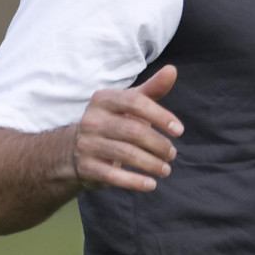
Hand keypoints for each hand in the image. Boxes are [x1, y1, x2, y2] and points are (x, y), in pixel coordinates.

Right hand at [72, 64, 181, 190]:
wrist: (76, 149)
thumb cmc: (113, 122)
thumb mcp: (129, 104)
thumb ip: (152, 89)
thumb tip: (172, 70)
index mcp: (104, 99)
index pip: (136, 103)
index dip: (160, 116)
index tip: (179, 131)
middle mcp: (92, 119)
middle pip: (133, 131)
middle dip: (159, 145)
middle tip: (172, 154)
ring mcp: (87, 144)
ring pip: (126, 154)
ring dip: (151, 164)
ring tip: (166, 169)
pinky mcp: (86, 167)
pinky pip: (114, 176)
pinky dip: (135, 182)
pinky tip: (151, 184)